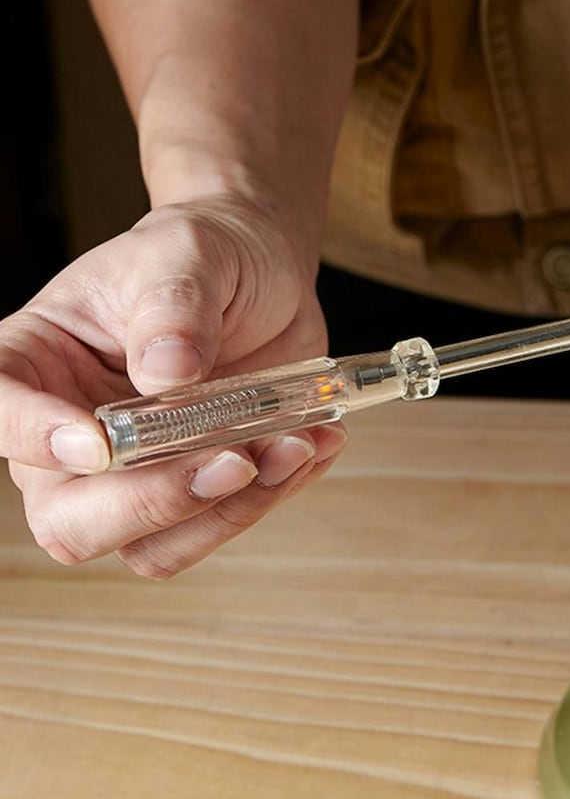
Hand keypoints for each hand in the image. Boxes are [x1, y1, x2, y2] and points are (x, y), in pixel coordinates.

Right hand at [0, 194, 345, 577]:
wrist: (263, 272)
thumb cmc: (208, 253)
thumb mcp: (190, 253)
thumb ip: (174, 306)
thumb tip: (167, 373)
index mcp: (36, 363)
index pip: (0, 414)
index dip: (36, 440)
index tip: (101, 443)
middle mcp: (73, 434)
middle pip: (71, 520)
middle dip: (157, 503)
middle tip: (237, 459)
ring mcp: (136, 472)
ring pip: (153, 545)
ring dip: (231, 510)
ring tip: (296, 444)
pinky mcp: (196, 484)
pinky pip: (219, 524)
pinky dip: (271, 498)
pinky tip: (311, 443)